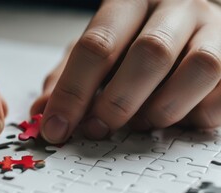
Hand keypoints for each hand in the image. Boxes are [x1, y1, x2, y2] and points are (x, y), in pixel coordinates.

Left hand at [32, 0, 220, 142]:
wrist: (185, 24)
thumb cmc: (132, 41)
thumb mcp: (95, 52)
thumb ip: (68, 78)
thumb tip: (42, 113)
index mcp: (129, 3)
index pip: (97, 44)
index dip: (73, 92)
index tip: (56, 127)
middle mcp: (174, 8)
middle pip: (149, 53)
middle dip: (118, 103)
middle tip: (97, 129)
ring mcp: (212, 29)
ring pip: (199, 68)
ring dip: (162, 109)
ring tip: (140, 124)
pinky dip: (194, 114)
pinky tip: (173, 119)